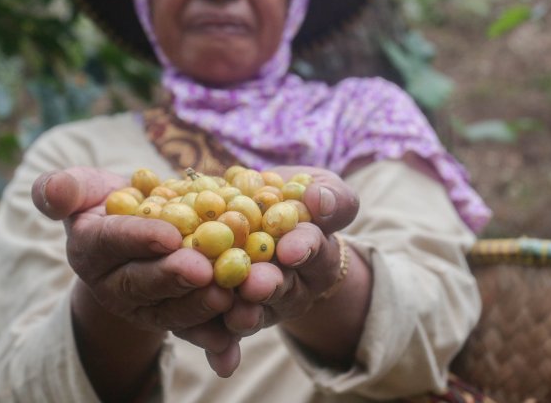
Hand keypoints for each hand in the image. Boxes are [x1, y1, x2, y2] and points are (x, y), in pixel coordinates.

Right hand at [32, 167, 242, 374]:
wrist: (138, 224)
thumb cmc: (108, 200)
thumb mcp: (83, 186)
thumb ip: (63, 187)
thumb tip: (55, 191)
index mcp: (89, 250)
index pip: (112, 241)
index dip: (139, 238)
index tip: (169, 235)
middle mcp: (113, 286)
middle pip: (144, 282)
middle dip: (174, 277)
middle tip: (203, 270)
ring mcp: (144, 308)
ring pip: (172, 310)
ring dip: (200, 308)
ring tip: (227, 296)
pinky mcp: (174, 320)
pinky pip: (194, 332)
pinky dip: (214, 338)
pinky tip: (233, 342)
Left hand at [220, 166, 359, 335]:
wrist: (267, 216)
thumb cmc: (300, 201)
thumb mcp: (323, 191)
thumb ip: (331, 198)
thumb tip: (318, 200)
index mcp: (318, 256)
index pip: (313, 250)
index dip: (303, 248)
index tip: (291, 249)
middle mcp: (293, 286)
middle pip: (282, 287)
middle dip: (269, 286)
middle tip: (256, 284)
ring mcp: (262, 304)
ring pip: (255, 312)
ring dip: (245, 315)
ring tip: (234, 313)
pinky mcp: (231, 315)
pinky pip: (227, 333)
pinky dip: (222, 346)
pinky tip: (219, 360)